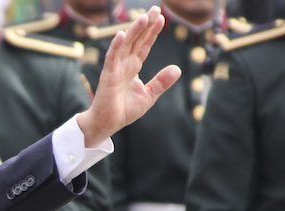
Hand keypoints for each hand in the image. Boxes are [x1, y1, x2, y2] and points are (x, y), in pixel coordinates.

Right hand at [76, 6, 181, 147]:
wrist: (107, 124)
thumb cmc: (124, 110)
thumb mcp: (148, 95)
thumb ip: (161, 82)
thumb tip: (177, 68)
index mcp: (133, 67)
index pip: (144, 45)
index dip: (152, 32)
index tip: (161, 18)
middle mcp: (124, 64)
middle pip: (136, 40)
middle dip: (145, 24)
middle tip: (154, 8)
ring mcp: (115, 68)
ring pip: (125, 45)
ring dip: (133, 31)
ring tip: (143, 17)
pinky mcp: (108, 76)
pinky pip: (112, 58)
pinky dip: (117, 46)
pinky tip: (122, 34)